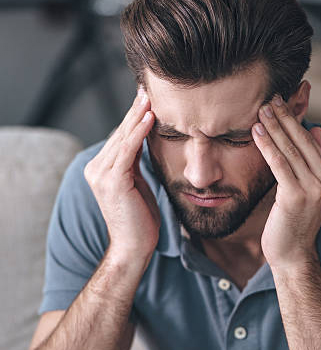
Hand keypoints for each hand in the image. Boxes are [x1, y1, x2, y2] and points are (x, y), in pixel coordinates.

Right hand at [84, 87, 159, 260]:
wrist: (134, 247)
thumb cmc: (140, 218)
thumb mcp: (138, 183)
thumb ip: (136, 163)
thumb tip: (146, 141)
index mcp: (101, 168)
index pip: (121, 137)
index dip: (134, 117)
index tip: (146, 97)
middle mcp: (96, 168)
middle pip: (121, 133)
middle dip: (136, 110)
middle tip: (148, 87)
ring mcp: (101, 174)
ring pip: (124, 138)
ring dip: (138, 115)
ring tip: (150, 96)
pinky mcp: (112, 181)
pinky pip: (128, 151)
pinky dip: (139, 132)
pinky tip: (150, 117)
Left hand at [252, 95, 320, 269]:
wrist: (293, 253)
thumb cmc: (296, 219)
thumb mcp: (308, 186)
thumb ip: (314, 158)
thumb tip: (317, 129)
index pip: (310, 139)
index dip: (294, 119)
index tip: (280, 100)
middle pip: (301, 140)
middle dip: (284, 117)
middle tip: (269, 97)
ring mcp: (314, 187)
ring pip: (289, 149)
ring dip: (273, 127)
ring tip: (261, 109)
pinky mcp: (296, 195)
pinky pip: (279, 163)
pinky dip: (267, 145)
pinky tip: (256, 132)